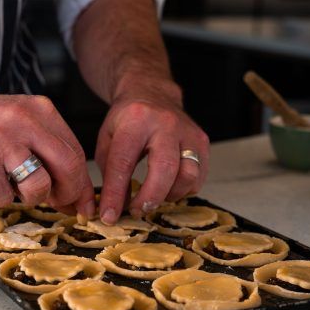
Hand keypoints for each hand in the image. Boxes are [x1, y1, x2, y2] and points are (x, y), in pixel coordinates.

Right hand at [0, 93, 95, 215]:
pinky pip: (3, 196)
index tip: (81, 204)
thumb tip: (75, 196)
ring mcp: (1, 139)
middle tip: (57, 203)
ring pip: (39, 185)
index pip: (76, 152)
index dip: (82, 185)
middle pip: (68, 167)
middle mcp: (25, 121)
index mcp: (41, 110)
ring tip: (15, 188)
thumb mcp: (20, 124)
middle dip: (68, 194)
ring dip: (31, 198)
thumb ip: (48, 151)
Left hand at [95, 79, 209, 223]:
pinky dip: (183, 190)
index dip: (115, 194)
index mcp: (136, 120)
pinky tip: (168, 189)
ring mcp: (188, 132)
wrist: (151, 93)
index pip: (123, 163)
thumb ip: (110, 174)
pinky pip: (198, 177)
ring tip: (153, 198)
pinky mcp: (202, 141)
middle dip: (149, 198)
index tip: (108, 216)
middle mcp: (166, 124)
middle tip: (137, 211)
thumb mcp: (107, 140)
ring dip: (169, 195)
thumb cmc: (127, 120)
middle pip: (164, 169)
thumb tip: (114, 210)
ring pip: (187, 175)